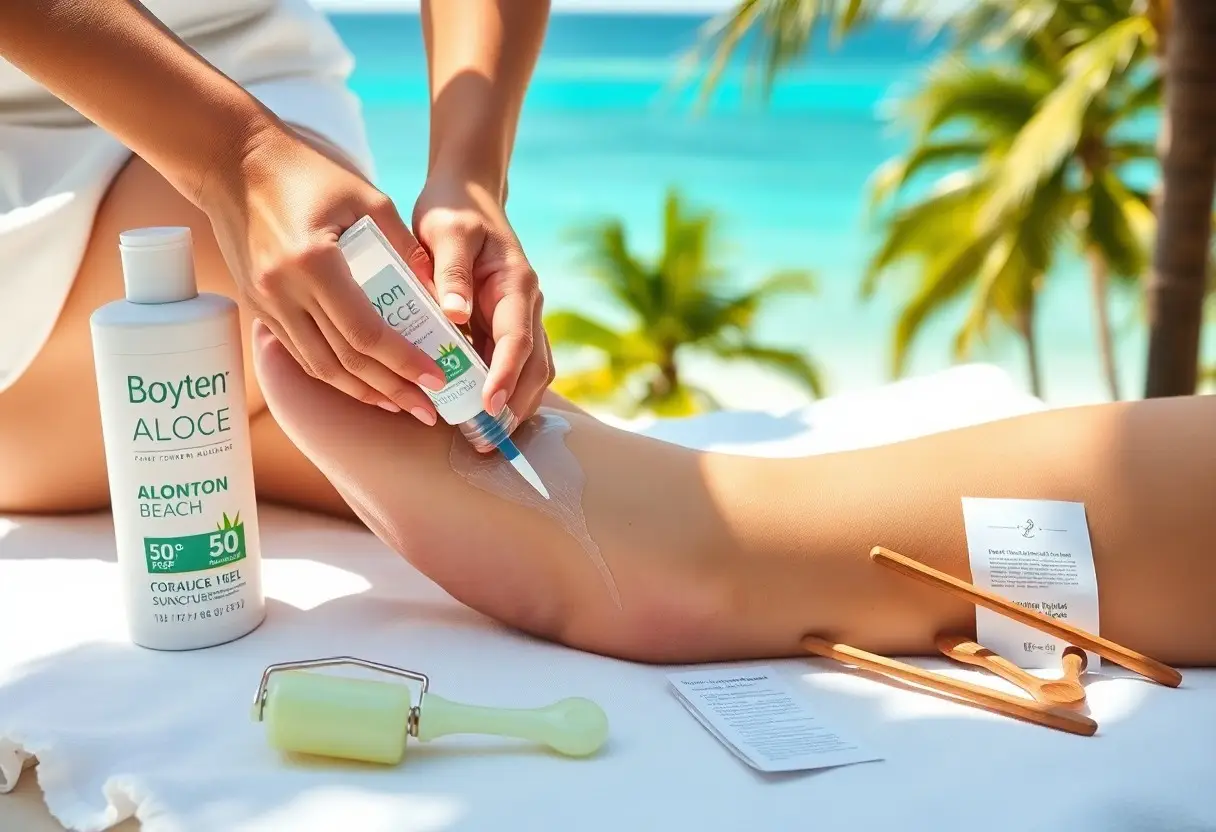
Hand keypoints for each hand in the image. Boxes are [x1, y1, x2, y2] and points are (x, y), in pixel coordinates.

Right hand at [200, 127, 444, 424]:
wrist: (232, 160)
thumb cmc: (307, 171)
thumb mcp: (367, 197)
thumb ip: (404, 247)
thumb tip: (438, 296)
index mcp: (315, 262)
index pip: (365, 331)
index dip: (403, 361)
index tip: (437, 378)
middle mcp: (284, 290)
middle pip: (344, 360)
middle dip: (391, 389)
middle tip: (428, 409)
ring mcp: (265, 301)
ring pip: (319, 366)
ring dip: (361, 391)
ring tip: (399, 403)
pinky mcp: (257, 304)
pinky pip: (300, 352)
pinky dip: (333, 373)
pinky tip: (361, 382)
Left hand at [411, 174, 553, 423]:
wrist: (467, 194)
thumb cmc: (452, 210)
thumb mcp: (446, 229)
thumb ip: (450, 270)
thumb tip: (455, 315)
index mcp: (516, 283)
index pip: (517, 338)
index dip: (506, 375)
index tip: (489, 406)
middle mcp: (527, 305)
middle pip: (535, 367)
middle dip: (515, 407)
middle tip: (486, 442)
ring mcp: (521, 318)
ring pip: (531, 372)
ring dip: (514, 407)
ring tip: (484, 440)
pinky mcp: (507, 327)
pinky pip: (514, 368)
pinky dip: (503, 394)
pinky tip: (478, 417)